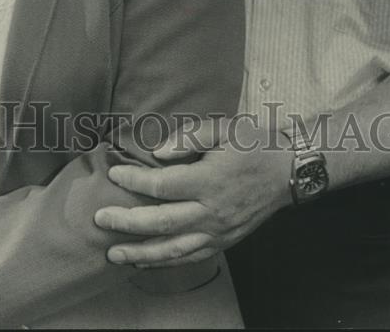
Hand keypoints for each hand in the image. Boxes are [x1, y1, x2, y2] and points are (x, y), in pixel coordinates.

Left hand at [93, 117, 291, 266]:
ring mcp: (218, 230)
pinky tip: (144, 262)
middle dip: (127, 223)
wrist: (289, 170)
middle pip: (162, 222)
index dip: (134, 181)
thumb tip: (157, 152)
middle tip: (100, 220)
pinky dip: (165, 262)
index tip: (114, 174)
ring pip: (173, 249)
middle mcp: (212, 210)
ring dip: (140, 253)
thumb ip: (189, 136)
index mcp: (209, 179)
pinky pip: (190, 256)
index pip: (162, 185)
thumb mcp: (224, 128)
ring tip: (113, 254)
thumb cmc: (254, 144)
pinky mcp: (224, 241)